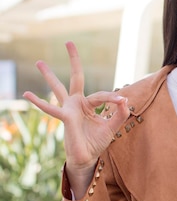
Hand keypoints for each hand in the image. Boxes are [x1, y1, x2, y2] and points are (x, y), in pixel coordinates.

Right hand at [23, 42, 129, 196]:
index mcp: (90, 104)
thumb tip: (126, 101)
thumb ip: (120, 114)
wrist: (87, 157)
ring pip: (58, 88)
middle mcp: (78, 102)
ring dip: (49, 75)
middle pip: (76, 77)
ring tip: (38, 62)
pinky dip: (39, 102)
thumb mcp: (112, 127)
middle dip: (74, 60)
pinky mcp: (64, 118)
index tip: (124, 102)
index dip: (114, 98)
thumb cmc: (97, 142)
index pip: (103, 95)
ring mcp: (69, 109)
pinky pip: (51, 109)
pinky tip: (26, 94)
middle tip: (68, 42)